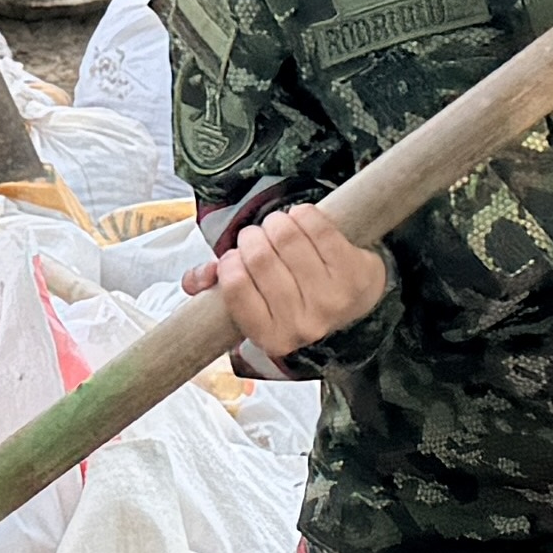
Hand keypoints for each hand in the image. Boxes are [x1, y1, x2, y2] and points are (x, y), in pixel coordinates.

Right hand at [185, 208, 388, 359]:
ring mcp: (333, 299)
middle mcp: (303, 325)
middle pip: (260, 257)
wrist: (352, 307)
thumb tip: (197, 277)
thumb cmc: (292, 301)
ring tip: (278, 228)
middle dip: (252, 237)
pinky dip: (303, 214)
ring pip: (287, 237)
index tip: (236, 256)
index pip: (235, 285)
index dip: (230, 261)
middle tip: (257, 238)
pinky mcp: (355, 272)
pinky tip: (302, 219)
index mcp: (271, 338)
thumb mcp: (254, 307)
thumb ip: (215, 292)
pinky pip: (318, 227)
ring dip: (277, 223)